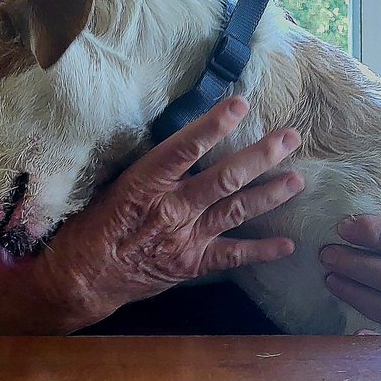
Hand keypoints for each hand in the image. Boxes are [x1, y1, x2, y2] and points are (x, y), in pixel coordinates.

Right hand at [19, 97, 304, 329]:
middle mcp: (171, 208)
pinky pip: (232, 256)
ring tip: (297, 180)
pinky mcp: (192, 264)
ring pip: (236, 211)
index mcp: (146, 183)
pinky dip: (261, 251)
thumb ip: (154, 168)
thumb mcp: (115, 184)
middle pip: (225, 178)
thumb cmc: (96, 223)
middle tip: (290, 137)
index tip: (240, 105)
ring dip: (270, 194)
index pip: (184, 148)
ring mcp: (185, 238)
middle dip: (261, 156)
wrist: (84, 276)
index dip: (214, 126)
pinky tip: (287, 244)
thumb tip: (188, 139)